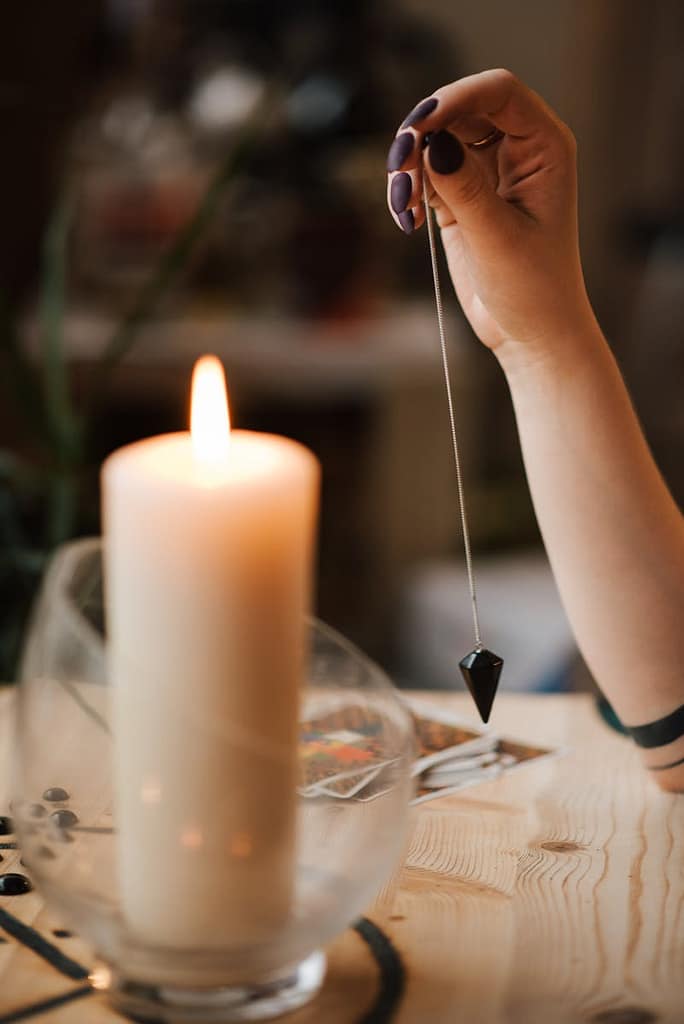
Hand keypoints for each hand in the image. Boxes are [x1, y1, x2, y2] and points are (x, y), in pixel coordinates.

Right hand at [386, 69, 597, 361]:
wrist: (530, 332)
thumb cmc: (534, 289)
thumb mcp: (499, 238)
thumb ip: (466, 188)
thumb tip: (432, 143)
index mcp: (544, 147)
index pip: (498, 92)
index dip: (455, 97)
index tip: (418, 125)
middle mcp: (517, 149)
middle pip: (458, 110)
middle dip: (421, 135)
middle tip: (398, 172)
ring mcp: (486, 170)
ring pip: (435, 140)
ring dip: (408, 167)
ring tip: (403, 208)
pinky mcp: (460, 195)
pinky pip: (424, 173)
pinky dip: (408, 191)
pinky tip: (409, 223)